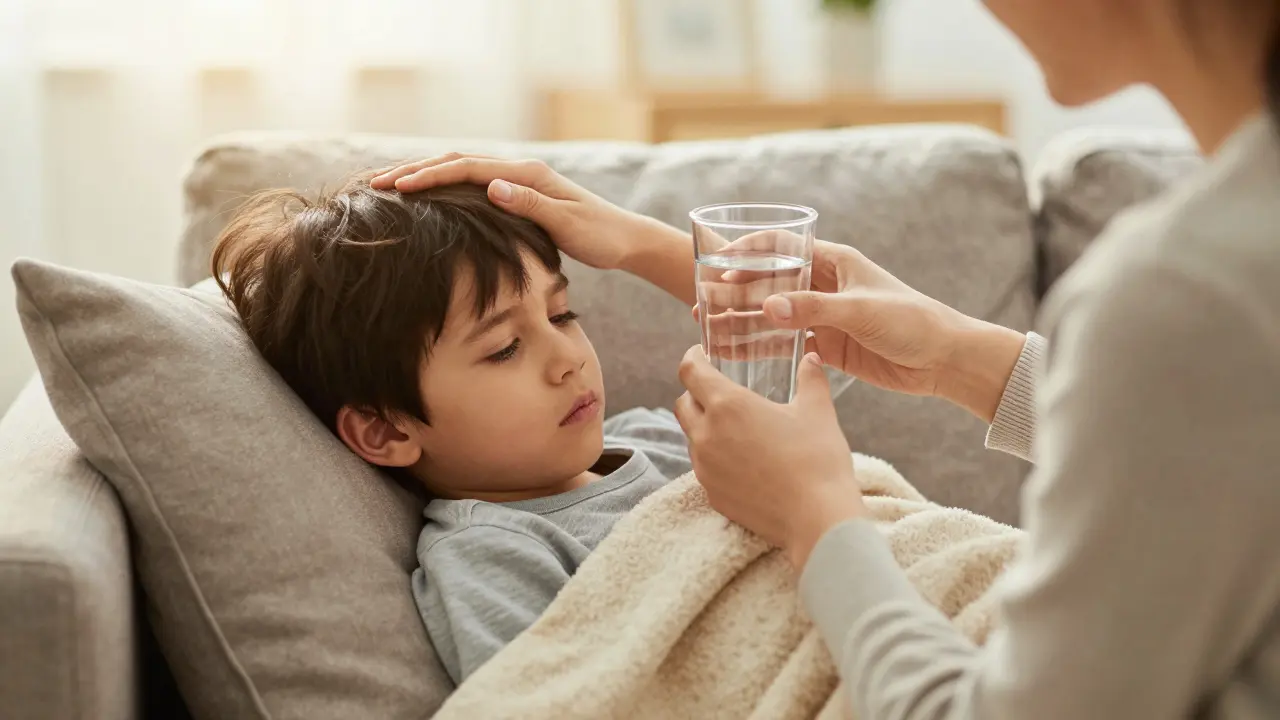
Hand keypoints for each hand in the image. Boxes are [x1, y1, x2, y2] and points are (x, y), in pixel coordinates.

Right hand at [372, 154, 639, 270]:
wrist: (625, 239)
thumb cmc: (600, 236)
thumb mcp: (567, 225)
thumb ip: (530, 206)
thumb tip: (492, 187)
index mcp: (527, 175)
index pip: (468, 168)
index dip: (430, 176)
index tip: (397, 186)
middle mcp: (520, 171)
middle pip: (457, 162)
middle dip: (415, 170)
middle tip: (376, 182)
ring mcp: (518, 181)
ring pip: (462, 172)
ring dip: (426, 176)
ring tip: (390, 186)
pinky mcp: (519, 194)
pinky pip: (473, 186)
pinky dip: (445, 187)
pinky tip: (427, 199)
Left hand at [674, 347, 865, 568]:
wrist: (817, 519)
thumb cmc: (818, 460)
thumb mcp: (818, 410)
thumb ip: (810, 378)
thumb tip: (811, 357)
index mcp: (728, 405)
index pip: (690, 371)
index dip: (692, 358)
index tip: (700, 353)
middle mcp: (707, 434)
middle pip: (683, 403)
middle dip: (695, 392)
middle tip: (719, 390)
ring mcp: (705, 467)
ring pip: (691, 436)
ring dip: (704, 426)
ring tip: (735, 427)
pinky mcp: (711, 493)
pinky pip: (702, 466)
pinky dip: (714, 456)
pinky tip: (741, 459)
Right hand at [699, 240, 1026, 422]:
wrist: (943, 359)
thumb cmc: (911, 321)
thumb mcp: (860, 310)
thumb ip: (813, 309)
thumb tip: (767, 308)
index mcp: (835, 261)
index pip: (782, 247)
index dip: (748, 254)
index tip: (719, 269)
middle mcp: (824, 285)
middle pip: (770, 282)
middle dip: (736, 291)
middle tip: (703, 303)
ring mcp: (823, 315)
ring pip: (773, 314)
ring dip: (743, 319)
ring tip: (709, 328)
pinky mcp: (827, 345)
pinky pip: (786, 343)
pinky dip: (761, 347)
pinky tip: (735, 353)